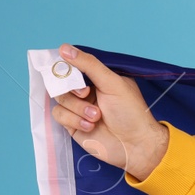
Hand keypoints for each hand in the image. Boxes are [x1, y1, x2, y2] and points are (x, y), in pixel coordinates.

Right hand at [47, 44, 169, 178]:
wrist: (136, 146)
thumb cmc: (131, 113)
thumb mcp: (112, 83)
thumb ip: (89, 65)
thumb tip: (64, 48)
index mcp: (99, 78)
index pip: (73, 65)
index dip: (68, 68)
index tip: (70, 72)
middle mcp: (87, 91)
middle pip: (62, 81)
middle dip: (73, 89)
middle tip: (87, 94)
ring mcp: (79, 107)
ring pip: (59, 98)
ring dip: (77, 107)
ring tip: (96, 116)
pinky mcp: (73, 124)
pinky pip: (59, 114)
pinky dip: (73, 120)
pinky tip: (90, 126)